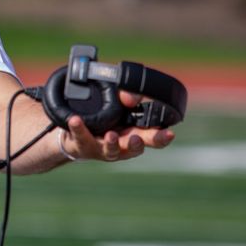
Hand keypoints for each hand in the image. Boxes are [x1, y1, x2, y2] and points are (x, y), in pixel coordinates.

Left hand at [60, 91, 174, 161]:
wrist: (77, 127)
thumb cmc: (105, 116)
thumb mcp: (118, 100)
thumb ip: (127, 94)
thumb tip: (130, 97)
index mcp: (135, 132)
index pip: (153, 137)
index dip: (162, 137)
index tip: (169, 133)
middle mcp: (122, 144)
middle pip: (135, 148)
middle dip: (138, 145)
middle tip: (138, 140)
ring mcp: (103, 148)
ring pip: (111, 151)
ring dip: (112, 144)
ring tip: (110, 135)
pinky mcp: (84, 146)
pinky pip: (81, 138)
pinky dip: (79, 129)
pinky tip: (75, 120)